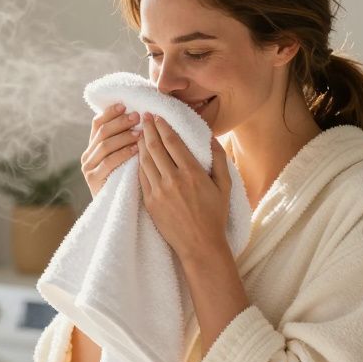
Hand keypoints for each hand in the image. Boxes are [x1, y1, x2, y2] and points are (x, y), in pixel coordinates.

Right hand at [82, 103, 143, 197]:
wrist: (119, 211)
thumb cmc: (127, 181)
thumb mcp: (124, 158)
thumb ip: (125, 140)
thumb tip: (139, 114)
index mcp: (93, 147)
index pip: (97, 124)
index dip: (110, 113)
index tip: (125, 104)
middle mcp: (87, 156)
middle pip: (102, 132)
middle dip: (120, 122)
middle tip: (137, 116)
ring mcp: (88, 168)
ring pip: (105, 145)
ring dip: (123, 136)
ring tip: (139, 132)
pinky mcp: (93, 180)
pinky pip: (108, 162)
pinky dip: (122, 154)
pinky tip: (135, 149)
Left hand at [137, 113, 231, 262]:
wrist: (200, 245)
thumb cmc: (214, 215)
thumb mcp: (224, 186)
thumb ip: (219, 159)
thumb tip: (210, 138)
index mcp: (192, 173)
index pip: (172, 142)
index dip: (163, 127)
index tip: (157, 116)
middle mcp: (173, 180)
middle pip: (155, 147)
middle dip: (148, 130)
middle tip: (144, 117)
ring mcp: (159, 191)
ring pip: (145, 161)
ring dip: (141, 144)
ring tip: (139, 133)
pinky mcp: (149, 203)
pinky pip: (141, 177)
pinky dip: (138, 163)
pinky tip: (138, 155)